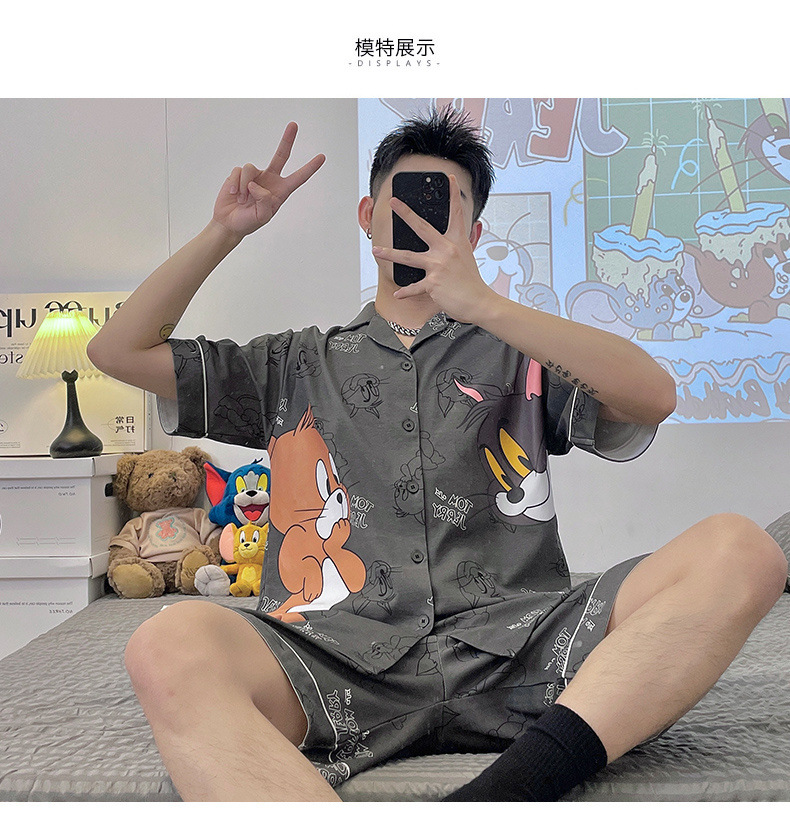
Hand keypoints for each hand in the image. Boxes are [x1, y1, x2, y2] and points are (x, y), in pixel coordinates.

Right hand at [212, 122, 324, 237]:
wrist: (229, 222)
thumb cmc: (248, 222)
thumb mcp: (262, 217)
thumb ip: (264, 200)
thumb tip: (256, 184)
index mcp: (281, 191)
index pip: (298, 177)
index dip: (310, 167)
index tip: (322, 157)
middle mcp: (270, 180)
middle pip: (281, 155)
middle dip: (287, 140)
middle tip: (294, 124)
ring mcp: (255, 175)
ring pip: (251, 168)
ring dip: (245, 186)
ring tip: (242, 199)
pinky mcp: (240, 174)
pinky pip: (239, 171)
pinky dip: (235, 184)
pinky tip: (234, 194)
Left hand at [372, 174, 496, 323]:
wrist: (479, 302)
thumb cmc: (471, 283)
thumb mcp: (465, 259)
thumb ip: (453, 249)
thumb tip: (441, 246)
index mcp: (457, 242)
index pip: (455, 214)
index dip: (454, 195)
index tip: (450, 179)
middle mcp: (446, 250)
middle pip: (421, 227)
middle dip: (405, 213)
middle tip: (394, 202)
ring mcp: (438, 265)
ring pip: (408, 256)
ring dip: (389, 253)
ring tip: (376, 250)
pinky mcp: (433, 282)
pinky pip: (414, 286)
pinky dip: (405, 291)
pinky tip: (397, 293)